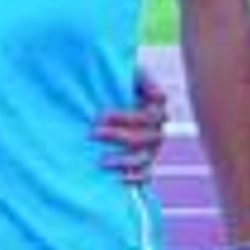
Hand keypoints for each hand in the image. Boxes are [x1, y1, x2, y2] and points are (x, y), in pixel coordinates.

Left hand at [94, 65, 169, 183]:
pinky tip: (117, 178)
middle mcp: (157, 125)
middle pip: (147, 136)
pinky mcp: (145, 161)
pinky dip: (134, 178)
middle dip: (118, 136)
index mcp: (155, 103)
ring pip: (145, 157)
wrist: (104, 94)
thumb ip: (130, 73)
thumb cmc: (112, 79)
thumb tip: (145, 87)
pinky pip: (145, 174)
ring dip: (124, 161)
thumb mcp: (123, 70)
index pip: (151, 114)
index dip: (127, 117)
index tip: (101, 116)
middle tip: (92, 133)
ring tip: (101, 161)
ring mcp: (152, 145)